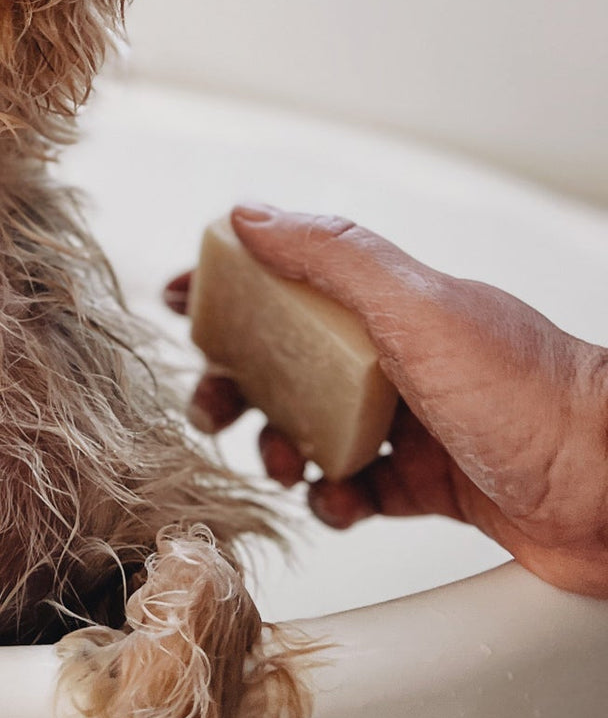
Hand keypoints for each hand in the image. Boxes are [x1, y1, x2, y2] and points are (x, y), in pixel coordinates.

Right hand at [165, 206, 607, 598]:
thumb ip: (332, 255)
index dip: (231, 291)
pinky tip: (341, 502)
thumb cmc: (532, 393)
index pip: (291, 282)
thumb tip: (250, 214)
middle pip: (288, 363)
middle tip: (214, 407)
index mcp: (392, 306)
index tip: (184, 305)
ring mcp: (415, 422)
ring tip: (286, 466)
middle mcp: (399, 358)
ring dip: (281, 450)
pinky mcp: (431, 484)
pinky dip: (336, 500)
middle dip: (238, 386)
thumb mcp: (417, 307)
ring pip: (313, 431)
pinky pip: (357, 491)